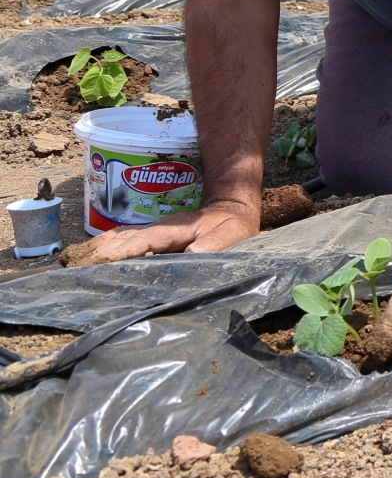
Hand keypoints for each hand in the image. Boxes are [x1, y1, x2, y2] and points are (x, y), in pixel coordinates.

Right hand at [87, 199, 259, 262]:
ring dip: (96, 250)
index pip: (141, 242)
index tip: (99, 263)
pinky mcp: (151, 239)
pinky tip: (90, 257)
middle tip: (73, 266)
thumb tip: (192, 254)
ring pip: (118, 240)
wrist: (232, 211)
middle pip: (121, 240)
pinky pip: (123, 243)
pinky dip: (104, 249)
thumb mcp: (227, 238)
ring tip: (72, 262)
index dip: (121, 252)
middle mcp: (156, 230)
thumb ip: (210, 247)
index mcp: (172, 230)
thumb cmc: (231, 228)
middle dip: (98, 252)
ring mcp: (152, 233)